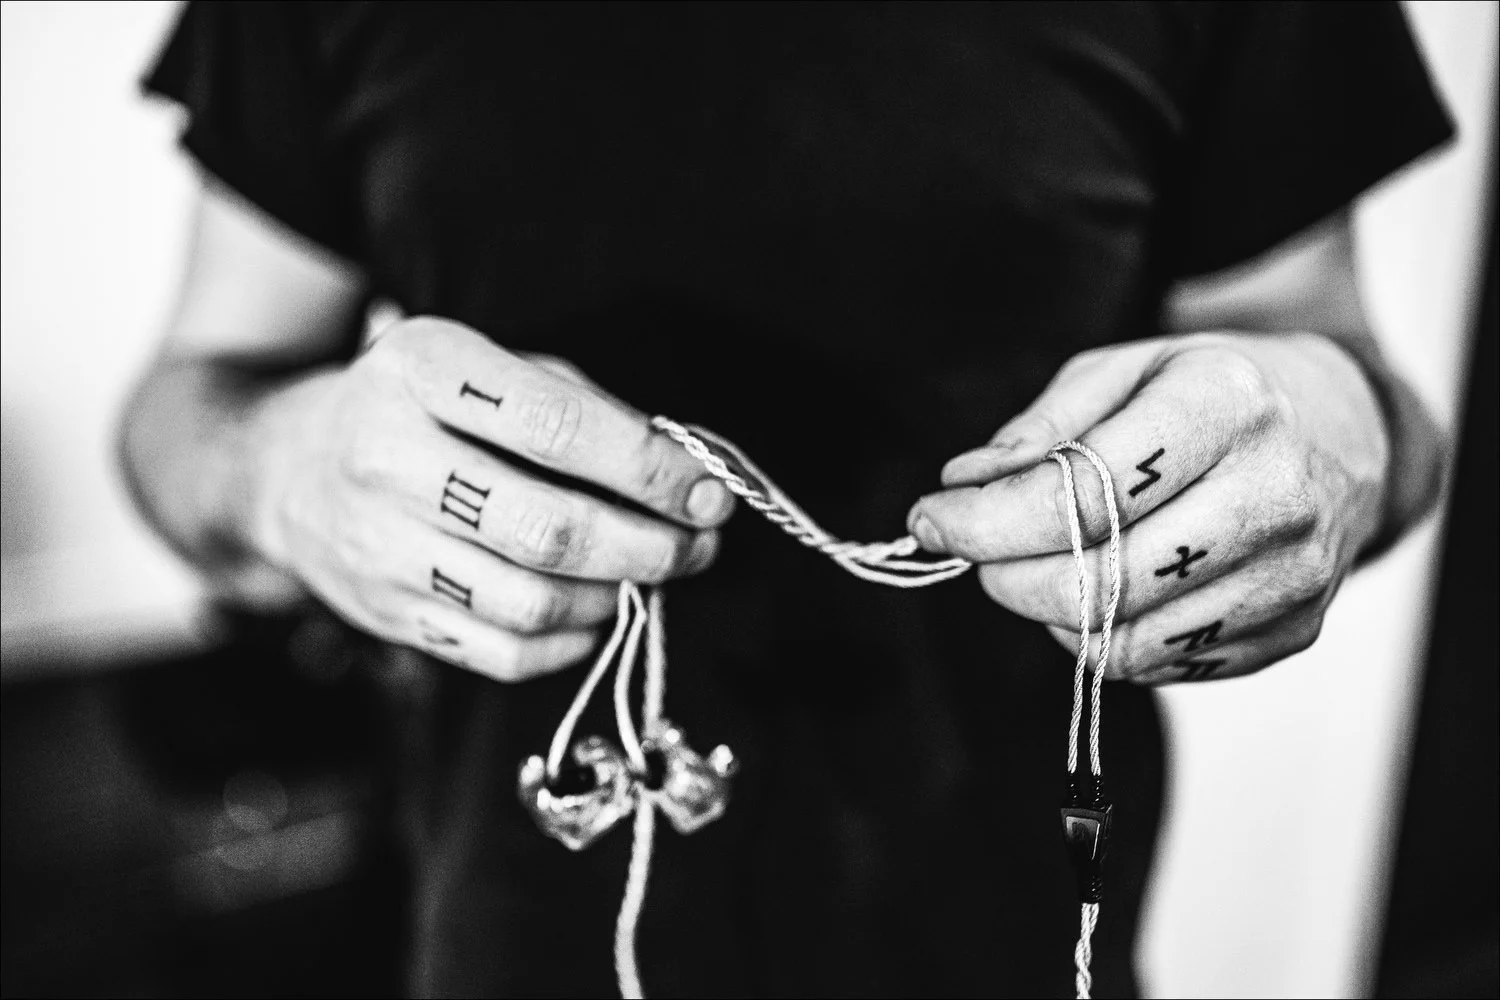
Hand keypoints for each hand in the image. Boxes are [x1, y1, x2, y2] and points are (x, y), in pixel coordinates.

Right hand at [249, 317, 733, 681]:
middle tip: (698, 545)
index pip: (557, 426)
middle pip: (548, 529)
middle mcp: (388, 457)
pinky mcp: (385, 615)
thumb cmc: (423, 409)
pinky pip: (504, 653)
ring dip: (616, 596)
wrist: (287, 470)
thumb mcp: (486, 365)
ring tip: (650, 574)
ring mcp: (378, 546)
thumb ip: (580, 406)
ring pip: (531, 602)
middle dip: (650, 546)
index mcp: (421, 368)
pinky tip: (593, 610)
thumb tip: (682, 474)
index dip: (650, 468)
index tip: (709, 491)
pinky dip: (571, 640)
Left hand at [906, 332, 1390, 683]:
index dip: (986, 521)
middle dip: (1007, 575)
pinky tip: (1101, 594)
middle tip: (978, 553)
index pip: (1083, 495)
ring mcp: (1292, 574)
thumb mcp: (1125, 370)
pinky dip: (1105, 642)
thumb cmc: (1214, 394)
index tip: (931, 520)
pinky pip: (1163, 666)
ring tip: (1041, 568)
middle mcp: (1272, 493)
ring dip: (1051, 615)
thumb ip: (1041, 426)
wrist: (1349, 433)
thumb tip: (963, 484)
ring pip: (1127, 640)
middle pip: (1101, 580)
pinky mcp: (1292, 631)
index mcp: (1225, 405)